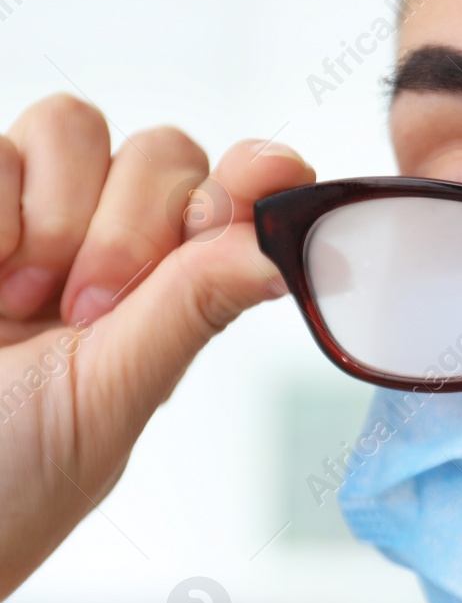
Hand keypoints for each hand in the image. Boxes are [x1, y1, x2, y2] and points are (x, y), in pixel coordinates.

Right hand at [0, 94, 313, 596]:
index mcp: (162, 299)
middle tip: (86, 310)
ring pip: (72, 125)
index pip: (230, 200)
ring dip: (52, 214)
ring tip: (14, 300)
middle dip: (131, 226)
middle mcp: (99, 247)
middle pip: (162, 152)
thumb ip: (192, 306)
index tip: (265, 176)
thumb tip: (293, 248)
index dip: (252, 180)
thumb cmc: (3, 476)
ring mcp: (19, 219)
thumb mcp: (110, 396)